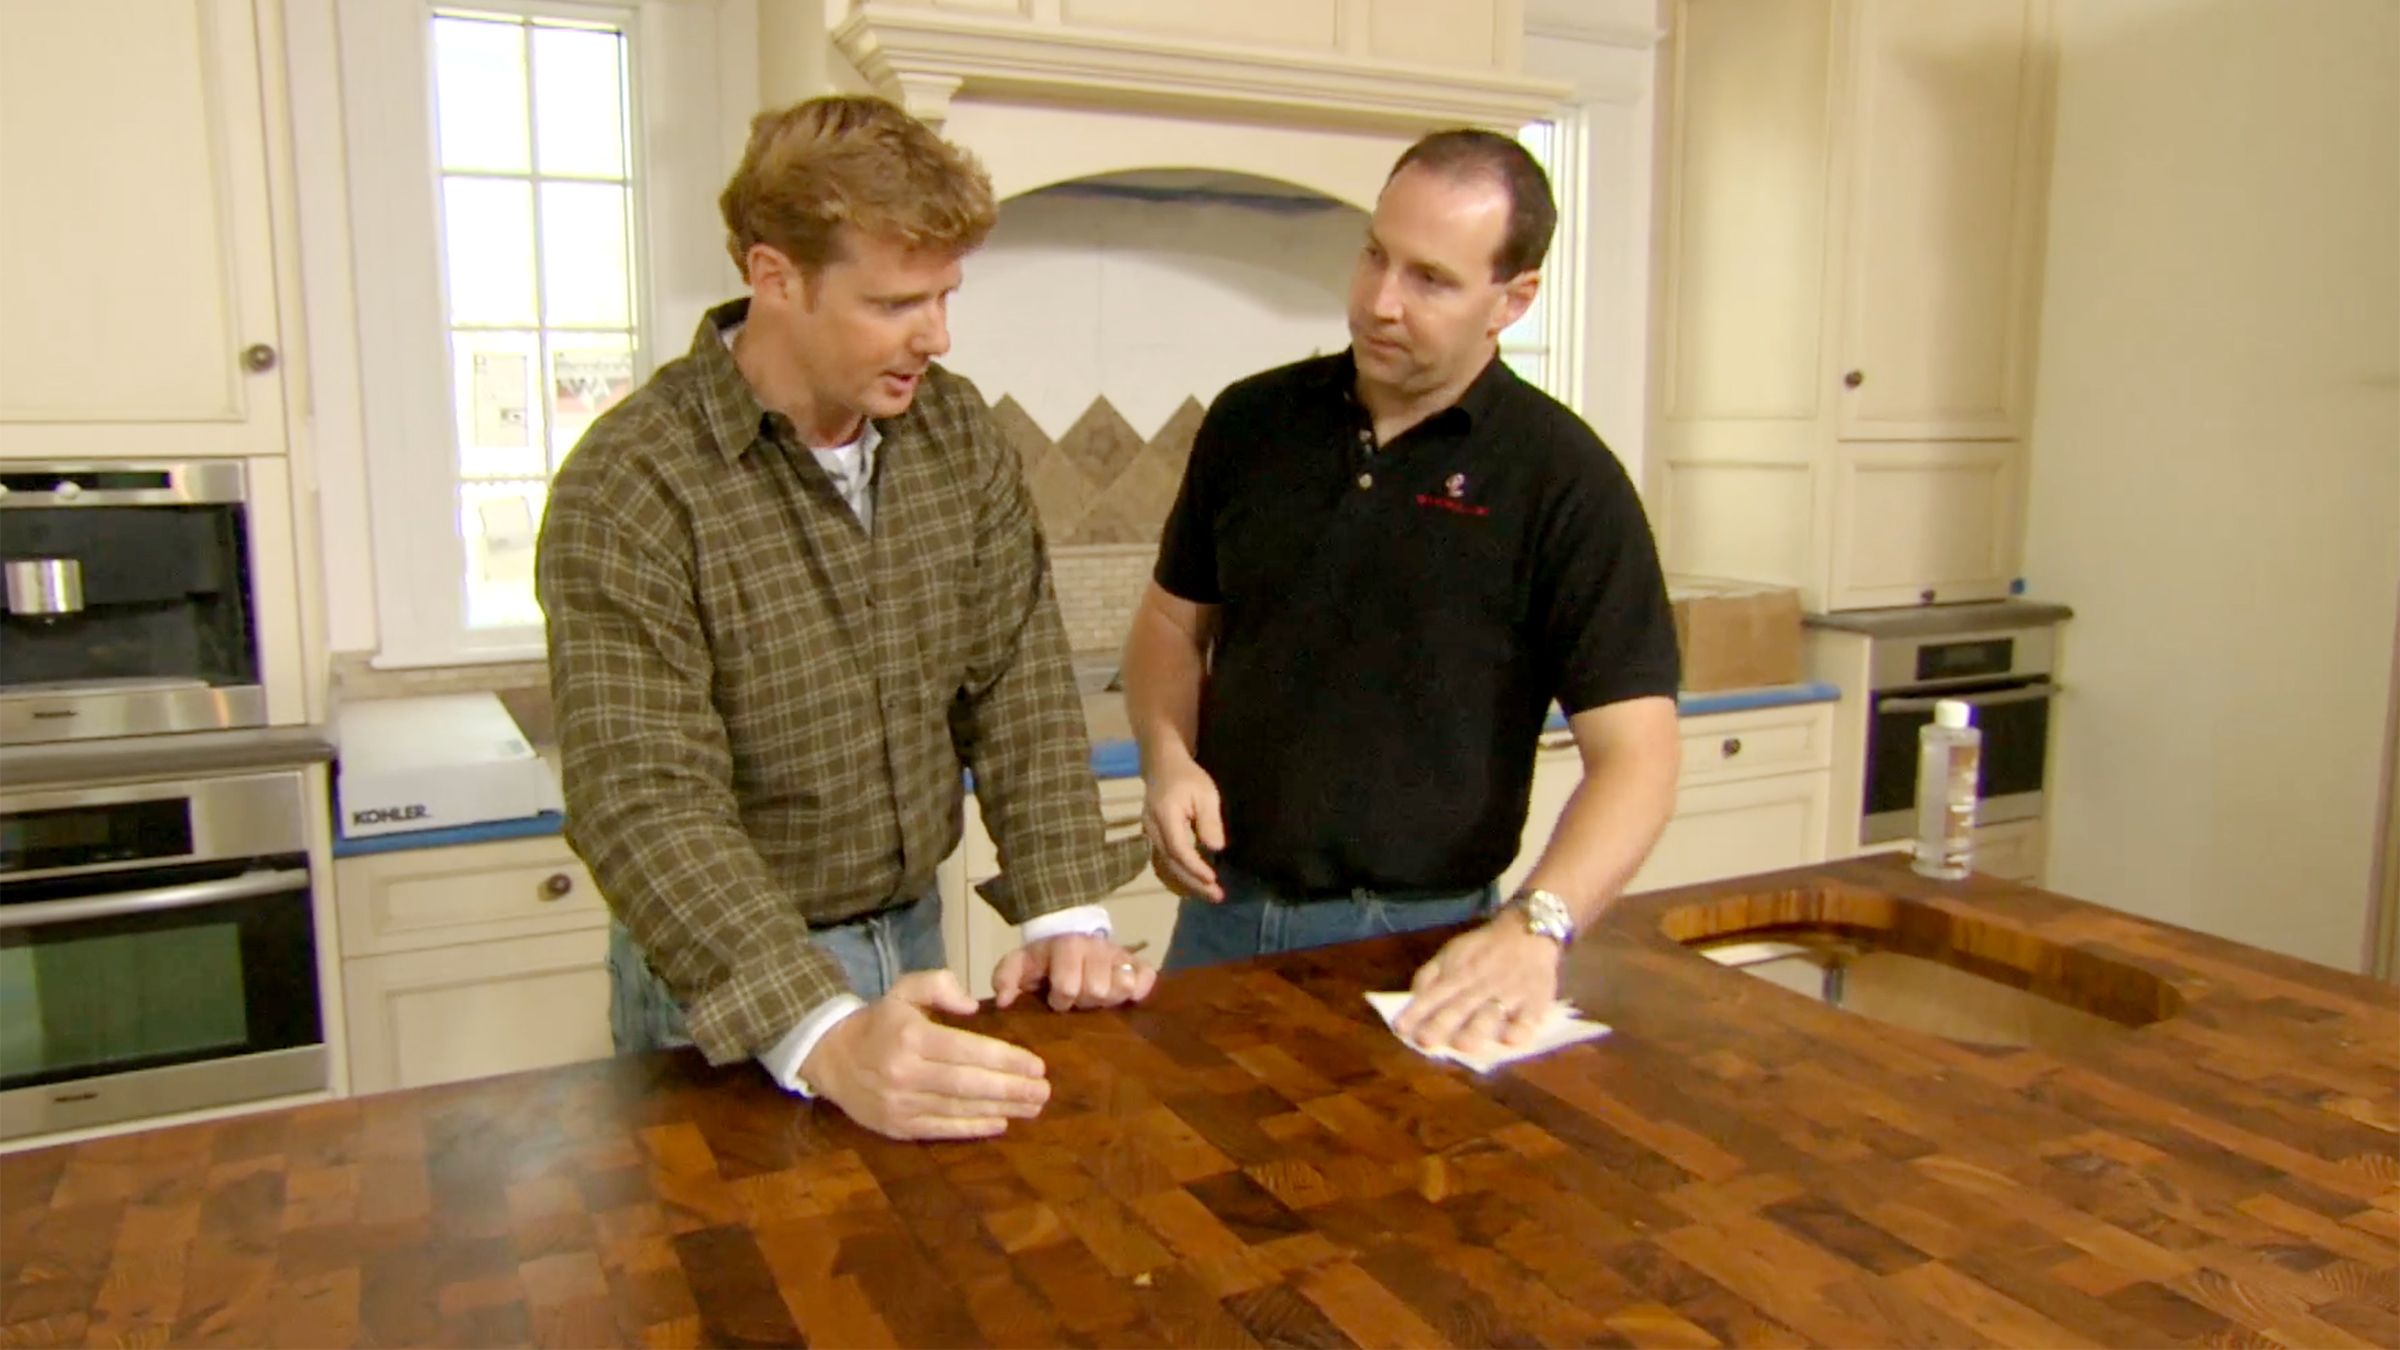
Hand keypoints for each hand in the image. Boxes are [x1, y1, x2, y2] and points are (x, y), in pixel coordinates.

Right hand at [800, 970, 1049, 1140]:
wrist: (831, 1057)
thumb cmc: (879, 1022)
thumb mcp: (904, 989)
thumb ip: (938, 985)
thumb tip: (972, 1004)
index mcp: (911, 1036)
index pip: (967, 1050)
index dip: (1005, 1059)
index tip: (1037, 1065)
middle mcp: (906, 1072)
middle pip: (968, 1084)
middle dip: (1011, 1089)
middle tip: (1044, 1091)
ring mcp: (900, 1104)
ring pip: (959, 1109)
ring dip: (1001, 1109)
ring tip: (1033, 1107)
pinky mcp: (897, 1126)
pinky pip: (941, 1128)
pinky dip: (973, 1128)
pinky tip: (1000, 1122)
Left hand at [992, 933, 1158, 1010]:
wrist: (1071, 937)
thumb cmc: (1045, 960)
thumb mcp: (1019, 964)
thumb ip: (1005, 978)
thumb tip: (1004, 1002)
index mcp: (1065, 946)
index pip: (1068, 985)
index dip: (1061, 999)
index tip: (1056, 999)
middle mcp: (1095, 947)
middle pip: (1097, 990)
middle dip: (1085, 1000)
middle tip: (1079, 998)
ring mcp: (1118, 954)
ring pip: (1122, 986)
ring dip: (1109, 998)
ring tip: (1098, 996)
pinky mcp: (1137, 962)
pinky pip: (1147, 977)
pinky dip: (1138, 990)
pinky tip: (1126, 997)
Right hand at [1143, 758, 1225, 899]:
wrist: (1162, 766)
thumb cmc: (1187, 777)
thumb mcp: (1205, 793)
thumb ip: (1209, 820)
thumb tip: (1215, 848)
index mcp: (1164, 816)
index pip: (1177, 849)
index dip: (1195, 867)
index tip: (1213, 879)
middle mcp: (1152, 829)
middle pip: (1170, 863)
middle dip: (1193, 883)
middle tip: (1217, 896)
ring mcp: (1149, 835)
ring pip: (1165, 866)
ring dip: (1187, 883)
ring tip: (1209, 894)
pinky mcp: (1152, 839)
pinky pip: (1164, 862)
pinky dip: (1180, 875)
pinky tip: (1195, 883)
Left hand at [1392, 913, 1562, 1055]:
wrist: (1528, 931)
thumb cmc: (1484, 949)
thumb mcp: (1451, 952)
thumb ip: (1430, 975)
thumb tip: (1412, 997)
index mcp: (1457, 974)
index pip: (1433, 994)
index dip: (1417, 1011)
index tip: (1401, 1028)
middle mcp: (1479, 985)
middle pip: (1459, 1006)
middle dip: (1442, 1024)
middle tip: (1425, 1041)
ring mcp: (1508, 993)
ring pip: (1491, 1013)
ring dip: (1477, 1029)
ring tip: (1463, 1045)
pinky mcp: (1535, 1000)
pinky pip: (1529, 1016)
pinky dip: (1520, 1028)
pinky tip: (1510, 1040)